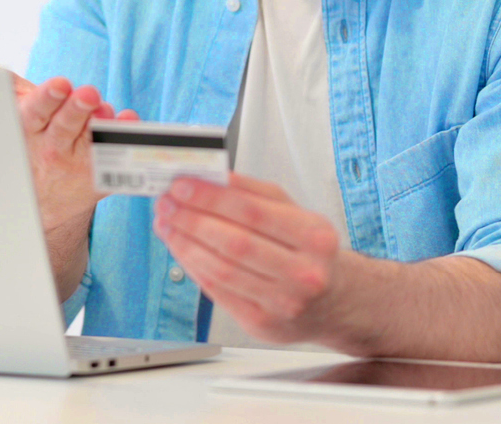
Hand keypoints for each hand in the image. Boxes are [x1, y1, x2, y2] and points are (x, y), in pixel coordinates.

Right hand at [0, 29, 136, 232]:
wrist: (40, 194)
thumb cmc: (22, 130)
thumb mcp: (2, 97)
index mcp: (25, 126)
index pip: (36, 111)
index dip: (48, 99)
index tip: (61, 84)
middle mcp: (50, 147)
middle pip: (64, 126)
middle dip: (75, 110)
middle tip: (87, 91)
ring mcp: (76, 164)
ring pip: (91, 140)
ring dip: (101, 123)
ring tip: (106, 107)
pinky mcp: (98, 177)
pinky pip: (116, 158)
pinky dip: (125, 138)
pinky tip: (129, 120)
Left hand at [152, 172, 341, 344]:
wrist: (333, 301)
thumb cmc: (309, 252)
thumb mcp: (293, 212)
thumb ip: (252, 192)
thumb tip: (210, 177)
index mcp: (314, 237)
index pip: (252, 212)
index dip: (211, 198)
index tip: (181, 185)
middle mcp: (304, 273)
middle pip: (234, 243)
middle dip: (191, 220)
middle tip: (166, 204)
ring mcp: (284, 303)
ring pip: (222, 270)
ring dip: (185, 244)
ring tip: (167, 224)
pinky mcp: (262, 324)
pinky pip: (218, 292)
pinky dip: (193, 267)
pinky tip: (181, 250)